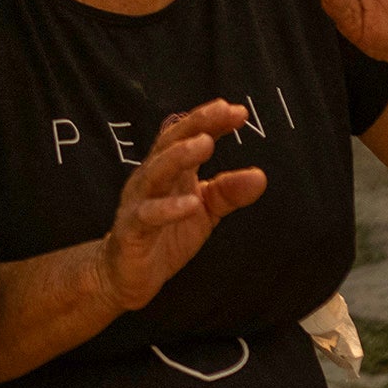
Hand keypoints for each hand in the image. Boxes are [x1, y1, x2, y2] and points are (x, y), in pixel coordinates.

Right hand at [102, 99, 268, 309]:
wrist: (126, 275)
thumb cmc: (165, 235)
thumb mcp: (205, 211)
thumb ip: (228, 192)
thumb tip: (261, 176)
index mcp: (170, 170)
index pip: (187, 136)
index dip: (210, 121)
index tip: (238, 112)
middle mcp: (151, 178)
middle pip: (170, 143)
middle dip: (196, 125)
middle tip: (222, 112)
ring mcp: (138, 202)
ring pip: (155, 172)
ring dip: (179, 156)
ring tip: (205, 144)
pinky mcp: (132, 231)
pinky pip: (148, 215)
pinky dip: (169, 208)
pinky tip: (191, 204)